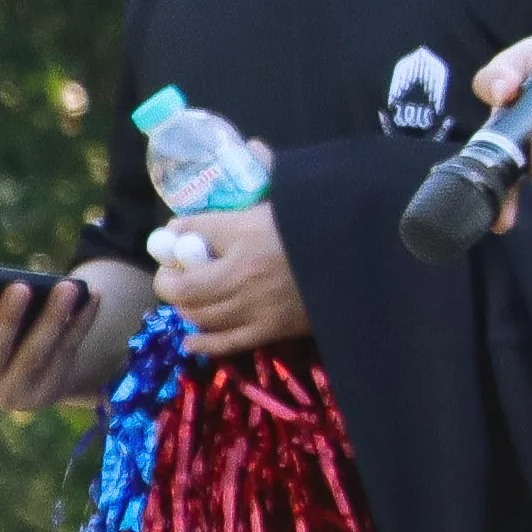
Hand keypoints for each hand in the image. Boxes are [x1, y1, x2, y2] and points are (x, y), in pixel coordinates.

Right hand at [0, 244, 106, 412]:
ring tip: (67, 287)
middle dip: (5, 319)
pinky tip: (91, 297)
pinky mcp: (48, 389)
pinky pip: (67, 352)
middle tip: (19, 286)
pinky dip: (81, 323)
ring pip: (35, 354)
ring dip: (53, 319)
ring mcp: (13, 391)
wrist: (20, 374)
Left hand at [154, 201, 312, 358]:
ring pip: (199, 316)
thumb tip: (214, 189)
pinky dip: (203, 343)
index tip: (174, 242)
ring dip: (187, 308)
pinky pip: (225, 343)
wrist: (360, 260)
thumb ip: (246, 196)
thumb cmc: (319, 225)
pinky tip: (191, 341)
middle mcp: (241, 273)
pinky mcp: (270, 330)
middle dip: (170, 282)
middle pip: (183, 287)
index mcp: (245, 233)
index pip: (188, 235)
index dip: (172, 240)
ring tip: (191, 299)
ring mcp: (254, 307)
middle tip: (175, 275)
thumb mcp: (279, 203)